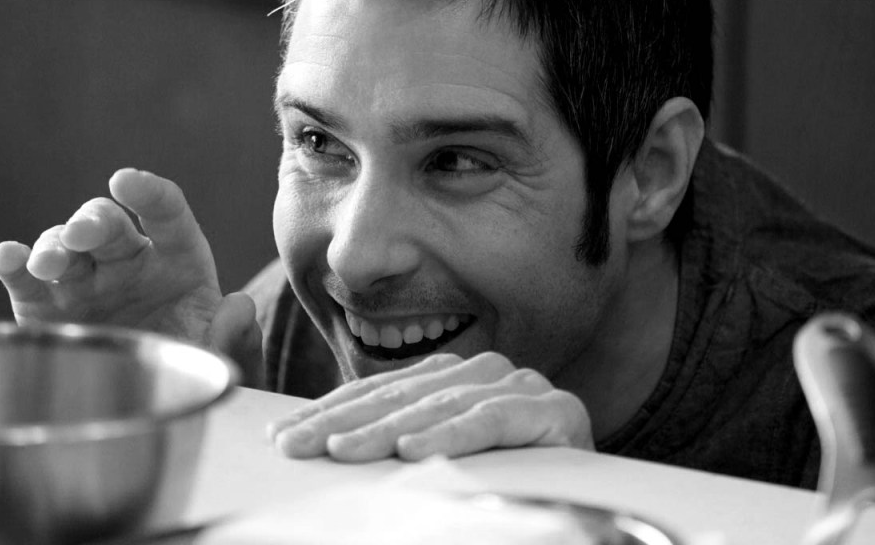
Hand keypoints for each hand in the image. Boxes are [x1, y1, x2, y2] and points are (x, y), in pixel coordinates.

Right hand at [0, 168, 223, 342]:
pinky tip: (7, 257)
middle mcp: (128, 261)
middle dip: (92, 222)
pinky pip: (26, 281)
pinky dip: (13, 265)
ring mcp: (86, 282)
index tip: (128, 180)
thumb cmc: (193, 364)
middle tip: (83, 234)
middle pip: (108, 225)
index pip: (168, 213)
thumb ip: (237, 335)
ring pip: (64, 246)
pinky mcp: (47, 308)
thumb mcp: (224, 356)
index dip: (149, 192)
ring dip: (53, 246)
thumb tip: (239, 307)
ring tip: (48, 263)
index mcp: (178, 260)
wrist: (155, 401)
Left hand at [266, 352, 593, 461]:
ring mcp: (522, 385)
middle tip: (296, 447)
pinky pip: (493, 422)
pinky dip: (452, 436)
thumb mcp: (437, 454)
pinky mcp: (555, 409)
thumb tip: (328, 443)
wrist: (590, 503)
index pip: (382, 391)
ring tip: (343, 452)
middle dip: (343, 422)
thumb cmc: (507, 479)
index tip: (285, 436)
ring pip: (441, 406)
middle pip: (403, 395)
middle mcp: (486, 370)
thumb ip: (396, 439)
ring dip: (387, 431)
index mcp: (455, 375)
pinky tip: (415, 453)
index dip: (331, 411)